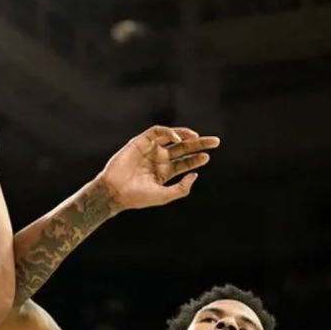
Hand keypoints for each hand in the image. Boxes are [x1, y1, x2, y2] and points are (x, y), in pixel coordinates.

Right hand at [96, 126, 218, 211]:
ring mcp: (150, 150)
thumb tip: (196, 174)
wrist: (114, 191)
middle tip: (215, 142)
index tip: (207, 157)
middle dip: (199, 144)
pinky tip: (177, 138)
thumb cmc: (137, 197)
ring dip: (185, 135)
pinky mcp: (140, 142)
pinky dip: (168, 132)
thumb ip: (182, 188)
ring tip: (197, 137)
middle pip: (183, 148)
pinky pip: (157, 132)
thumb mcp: (164, 196)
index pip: (185, 162)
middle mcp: (159, 159)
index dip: (197, 159)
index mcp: (164, 172)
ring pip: (172, 137)